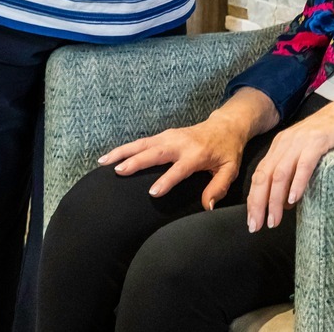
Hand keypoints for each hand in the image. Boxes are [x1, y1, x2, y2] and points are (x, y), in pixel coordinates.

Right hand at [99, 90, 272, 209]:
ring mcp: (170, 137)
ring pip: (143, 143)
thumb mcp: (229, 170)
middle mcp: (180, 143)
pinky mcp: (163, 135)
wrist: (226, 126)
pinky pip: (141, 142)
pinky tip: (109, 157)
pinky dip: (124, 148)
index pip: (180, 168)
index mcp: (197, 154)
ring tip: (104, 162)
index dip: (167, 180)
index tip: (152, 192)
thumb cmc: (227, 151)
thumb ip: (218, 187)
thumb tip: (207, 207)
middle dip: (137, 161)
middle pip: (155, 152)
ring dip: (123, 152)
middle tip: (119, 172)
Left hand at [244, 90, 333, 231]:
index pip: (259, 175)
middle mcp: (287, 141)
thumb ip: (294, 172)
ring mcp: (302, 140)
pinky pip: (304, 165)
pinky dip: (297, 183)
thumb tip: (285, 202)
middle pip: (264, 176)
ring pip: (280, 174)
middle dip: (258, 204)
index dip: (253, 200)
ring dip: (274, 200)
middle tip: (257, 226)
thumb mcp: (307, 150)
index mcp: (281, 144)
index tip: (252, 221)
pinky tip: (293, 199)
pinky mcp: (319, 140)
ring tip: (274, 220)